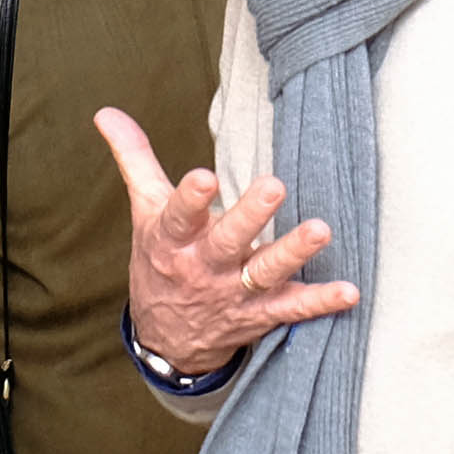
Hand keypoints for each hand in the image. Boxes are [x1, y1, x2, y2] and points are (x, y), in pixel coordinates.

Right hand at [97, 112, 354, 372]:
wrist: (166, 341)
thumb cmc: (160, 261)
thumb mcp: (144, 212)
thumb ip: (134, 160)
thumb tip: (105, 112)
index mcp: (173, 240)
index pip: (179, 217)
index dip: (191, 198)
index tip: (204, 177)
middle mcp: (204, 267)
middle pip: (227, 242)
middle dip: (250, 217)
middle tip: (274, 186)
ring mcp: (234, 293)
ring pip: (265, 273)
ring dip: (294, 253)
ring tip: (321, 230)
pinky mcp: (260, 314)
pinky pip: (293, 309)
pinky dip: (321, 302)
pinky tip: (348, 292)